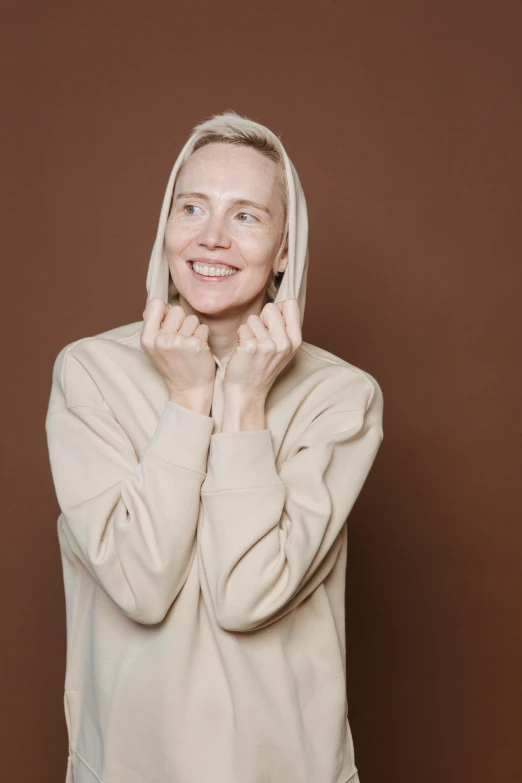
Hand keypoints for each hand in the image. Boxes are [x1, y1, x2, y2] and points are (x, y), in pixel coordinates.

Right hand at [140, 296, 216, 412]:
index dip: (166, 311)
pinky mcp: (195, 345)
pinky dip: (204, 338)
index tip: (169, 325)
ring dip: (194, 330)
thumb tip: (152, 297)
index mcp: (147, 338)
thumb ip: (153, 323)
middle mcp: (160, 340)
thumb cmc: (174, 365)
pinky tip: (199, 351)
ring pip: (192, 319)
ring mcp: (178, 342)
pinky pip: (203, 328)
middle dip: (182, 322)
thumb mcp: (155, 346)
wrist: (189, 390)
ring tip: (190, 347)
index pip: (156, 303)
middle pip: (177, 310)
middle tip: (181, 342)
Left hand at [224, 299, 301, 400]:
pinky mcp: (251, 347)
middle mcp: (285, 342)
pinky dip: (240, 338)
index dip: (278, 310)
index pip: (291, 303)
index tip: (272, 325)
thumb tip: (281, 304)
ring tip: (253, 347)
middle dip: (262, 319)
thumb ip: (286, 327)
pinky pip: (243, 328)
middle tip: (260, 338)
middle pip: (271, 308)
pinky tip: (244, 352)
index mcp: (296, 340)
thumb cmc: (263, 366)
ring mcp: (269, 345)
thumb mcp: (284, 348)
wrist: (248, 391)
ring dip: (249, 330)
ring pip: (254, 318)